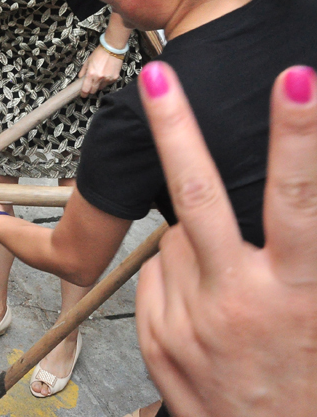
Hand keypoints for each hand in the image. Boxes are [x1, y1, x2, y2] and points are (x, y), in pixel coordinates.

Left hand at [78, 44, 122, 95]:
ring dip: (98, 85)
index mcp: (91, 74)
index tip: (83, 95)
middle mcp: (99, 78)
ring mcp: (108, 79)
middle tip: (90, 86)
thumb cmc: (99, 53)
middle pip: (94, 91)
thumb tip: (80, 78)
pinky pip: (108, 84)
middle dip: (91, 90)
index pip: (86, 89)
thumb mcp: (88, 61)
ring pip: (101, 87)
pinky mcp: (115, 78)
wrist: (112, 48)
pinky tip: (105, 74)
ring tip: (99, 77)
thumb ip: (83, 71)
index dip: (84, 93)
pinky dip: (106, 81)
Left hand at [135, 61, 316, 416]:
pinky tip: (205, 313)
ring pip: (172, 242)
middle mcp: (241, 302)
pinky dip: (174, 279)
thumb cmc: (310, 379)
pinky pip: (155, 279)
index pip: (298, 200)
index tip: (295, 82)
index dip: (299, 138)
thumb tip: (286, 191)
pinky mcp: (157, 339)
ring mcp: (191, 322)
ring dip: (195, 245)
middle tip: (157, 76)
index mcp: (299, 290)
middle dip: (175, 129)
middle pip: (198, 198)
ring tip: (232, 289)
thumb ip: (301, 252)